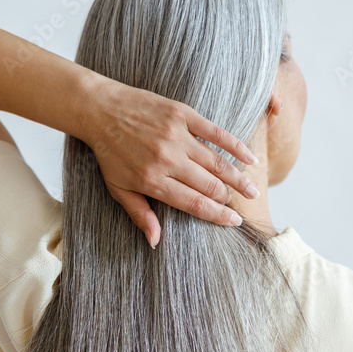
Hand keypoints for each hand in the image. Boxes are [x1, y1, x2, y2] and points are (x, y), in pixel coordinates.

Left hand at [81, 76, 260, 246]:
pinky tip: (250, 158)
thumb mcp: (118, 189)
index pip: (194, 203)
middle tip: (238, 205)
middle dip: (227, 198)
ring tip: (252, 190)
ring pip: (216, 162)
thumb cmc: (109, 153)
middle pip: (208, 185)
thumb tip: (155, 241)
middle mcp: (167, 160)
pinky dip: (236, 146)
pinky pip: (216, 132)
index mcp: (153, 181)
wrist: (101, 110)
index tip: (233, 222)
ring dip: (237, 178)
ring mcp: (176, 136)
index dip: (217, 215)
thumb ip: (140, 214)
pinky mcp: (182, 114)